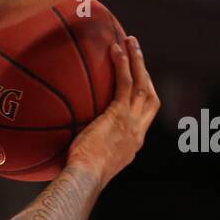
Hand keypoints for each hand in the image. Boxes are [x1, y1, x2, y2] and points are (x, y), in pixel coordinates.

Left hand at [66, 36, 158, 185]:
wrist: (84, 178)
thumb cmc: (79, 176)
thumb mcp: (90, 162)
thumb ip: (89, 149)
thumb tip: (70, 145)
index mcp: (132, 144)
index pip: (144, 117)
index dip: (143, 99)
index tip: (139, 84)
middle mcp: (137, 132)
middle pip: (149, 96)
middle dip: (146, 73)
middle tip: (139, 54)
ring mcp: (131, 123)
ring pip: (141, 85)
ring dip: (137, 61)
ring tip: (130, 40)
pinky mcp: (119, 115)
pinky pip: (124, 84)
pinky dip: (123, 65)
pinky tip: (116, 49)